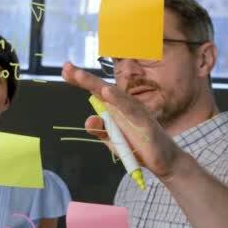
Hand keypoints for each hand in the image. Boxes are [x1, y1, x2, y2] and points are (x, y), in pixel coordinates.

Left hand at [61, 62, 184, 179]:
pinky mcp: (144, 120)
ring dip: (95, 84)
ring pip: (113, 94)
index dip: (80, 80)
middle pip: (101, 88)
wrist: (162, 161)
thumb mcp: (112, 139)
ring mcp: (134, 111)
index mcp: (114, 108)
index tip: (65, 69)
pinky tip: (107, 92)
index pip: (95, 91)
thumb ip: (100, 129)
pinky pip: (129, 108)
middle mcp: (123, 105)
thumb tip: (88, 120)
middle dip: (83, 77)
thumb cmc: (138, 146)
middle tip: (66, 66)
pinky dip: (118, 99)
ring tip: (79, 75)